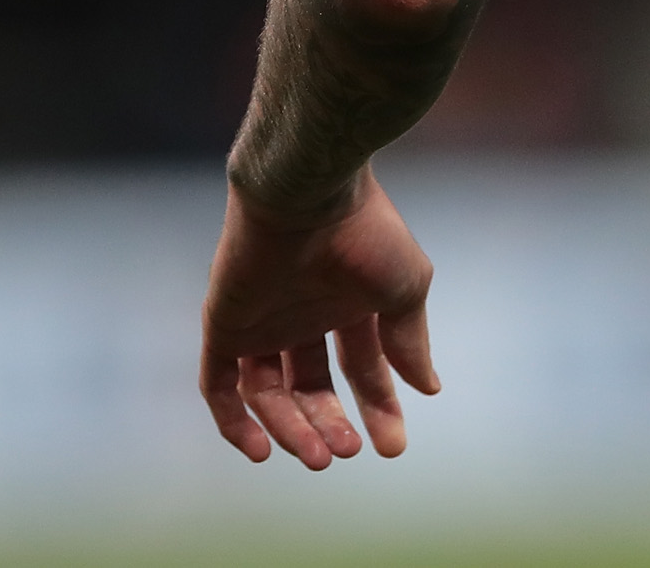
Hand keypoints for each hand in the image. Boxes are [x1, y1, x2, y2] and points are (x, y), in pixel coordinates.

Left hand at [200, 171, 441, 467]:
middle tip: (349, 453)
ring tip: (318, 456)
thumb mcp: (404, 288)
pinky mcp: (226, 325)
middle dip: (332, 426)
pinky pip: (220, 386)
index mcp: (347, 303)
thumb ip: (409, 340)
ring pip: (270, 395)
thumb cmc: (364, 232)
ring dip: (293, 430)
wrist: (308, 194)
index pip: (362, 369)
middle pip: (313, 389)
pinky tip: (263, 449)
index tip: (393, 447)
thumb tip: (429, 387)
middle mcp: (302, 315)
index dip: (379, 408)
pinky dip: (235, 423)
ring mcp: (262, 321)